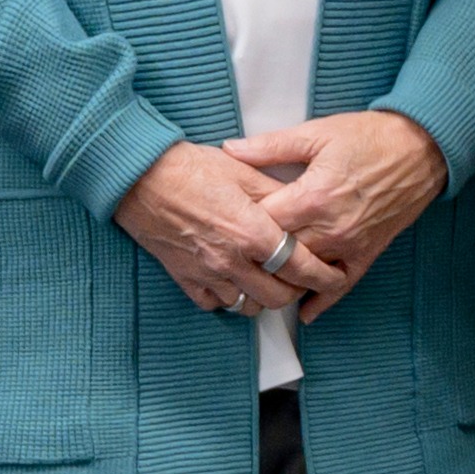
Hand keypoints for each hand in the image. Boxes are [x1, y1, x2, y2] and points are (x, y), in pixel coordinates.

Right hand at [111, 140, 341, 321]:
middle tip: (301, 278)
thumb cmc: (191, 167)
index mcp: (251, 232)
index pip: (299, 267)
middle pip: (277, 296)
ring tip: (269, 279)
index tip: (334, 276)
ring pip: (247, 306)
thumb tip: (304, 205)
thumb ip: (277, 194)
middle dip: (296, 291)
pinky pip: (214, 304)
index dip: (323, 276)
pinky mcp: (184, 278)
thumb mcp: (244, 171)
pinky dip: (229, 298)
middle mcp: (231, 260)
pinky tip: (235, 281)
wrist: (139, 176)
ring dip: (262, 296)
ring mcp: (206, 273)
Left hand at [222, 109, 443, 307]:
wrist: (421, 149)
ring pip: (304, 275)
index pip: (262, 224)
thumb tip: (231, 149)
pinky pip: (340, 285)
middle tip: (235, 256)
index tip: (227, 222)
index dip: (241, 224)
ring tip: (258, 282)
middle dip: (255, 256)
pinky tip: (304, 311)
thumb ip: (270, 146)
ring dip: (282, 280)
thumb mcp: (317, 133)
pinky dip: (321, 301)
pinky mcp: (367, 254)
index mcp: (311, 196)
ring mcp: (349, 245)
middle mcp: (329, 228)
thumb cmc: (370, 138)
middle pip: (279, 255)